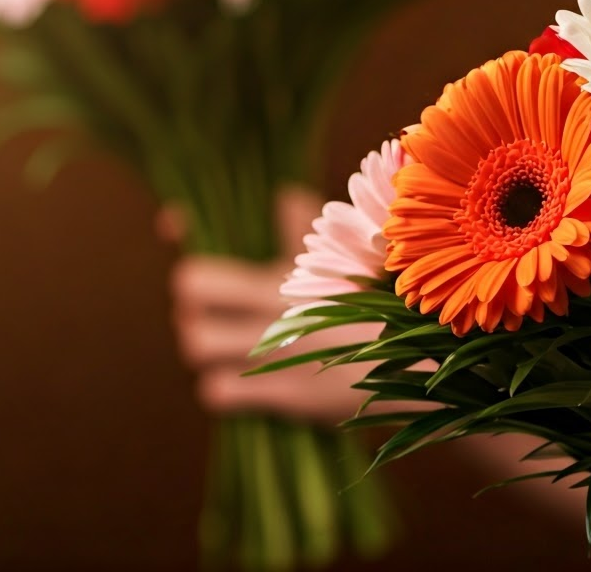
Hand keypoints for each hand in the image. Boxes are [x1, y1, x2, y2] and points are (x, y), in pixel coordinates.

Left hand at [165, 187, 415, 424]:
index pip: (204, 260)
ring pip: (196, 344)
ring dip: (203, 343)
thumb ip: (305, 228)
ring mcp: (272, 356)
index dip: (183, 235)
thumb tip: (283, 193)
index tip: (172, 222)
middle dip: (194, 297)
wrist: (417, 362)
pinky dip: (220, 386)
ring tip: (223, 341)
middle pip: (190, 294)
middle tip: (212, 303)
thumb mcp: (346, 259)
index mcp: (281, 278)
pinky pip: (216, 391)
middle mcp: (268, 313)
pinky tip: (239, 379)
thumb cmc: (382, 302)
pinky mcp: (281, 396)